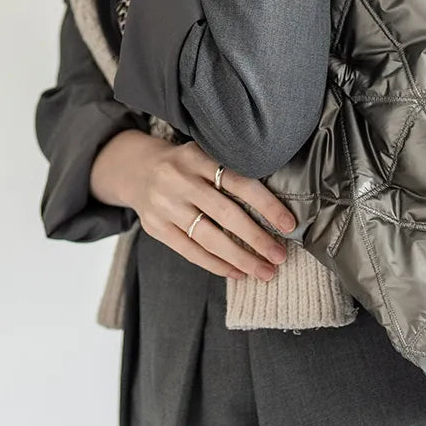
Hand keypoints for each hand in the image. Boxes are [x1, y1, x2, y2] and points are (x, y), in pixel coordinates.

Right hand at [131, 138, 296, 281]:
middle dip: (257, 238)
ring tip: (264, 271)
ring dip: (240, 258)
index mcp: (199, 157)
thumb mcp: (205, 153)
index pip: (239, 181)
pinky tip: (237, 272)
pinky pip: (190, 251)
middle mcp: (180, 180)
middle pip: (226, 213)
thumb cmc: (187, 165)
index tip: (288, 224)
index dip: (266, 204)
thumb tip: (275, 203)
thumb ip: (231, 170)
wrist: (137, 170)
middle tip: (280, 256)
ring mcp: (166, 205)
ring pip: (209, 238)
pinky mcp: (156, 227)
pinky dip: (216, 264)